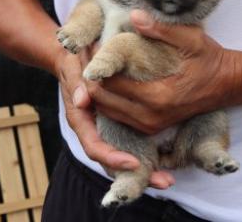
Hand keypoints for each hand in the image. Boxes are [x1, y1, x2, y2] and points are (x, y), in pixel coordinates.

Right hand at [54, 46, 174, 188]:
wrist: (74, 60)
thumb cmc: (74, 64)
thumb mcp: (73, 69)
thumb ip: (76, 84)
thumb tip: (82, 100)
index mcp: (81, 119)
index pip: (94, 146)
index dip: (112, 157)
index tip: (134, 163)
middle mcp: (94, 128)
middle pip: (111, 159)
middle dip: (135, 175)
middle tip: (163, 182)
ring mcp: (106, 127)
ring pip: (122, 155)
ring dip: (145, 169)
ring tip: (168, 178)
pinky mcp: (117, 121)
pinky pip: (129, 142)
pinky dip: (145, 153)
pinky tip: (165, 157)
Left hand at [88, 10, 238, 133]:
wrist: (227, 85)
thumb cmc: (209, 60)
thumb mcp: (191, 39)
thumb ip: (161, 29)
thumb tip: (134, 16)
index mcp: (158, 95)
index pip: (110, 83)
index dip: (96, 64)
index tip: (93, 47)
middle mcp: (150, 116)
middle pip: (103, 100)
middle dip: (91, 78)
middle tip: (89, 56)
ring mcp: (151, 125)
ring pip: (107, 111)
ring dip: (97, 91)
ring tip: (97, 68)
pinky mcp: (152, 127)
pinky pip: (118, 117)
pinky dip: (108, 101)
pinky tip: (110, 83)